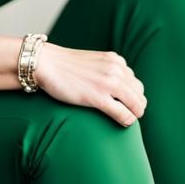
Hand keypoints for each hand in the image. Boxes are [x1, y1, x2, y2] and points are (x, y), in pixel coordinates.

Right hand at [32, 42, 146, 126]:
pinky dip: (127, 119)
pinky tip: (124, 123)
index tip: (129, 104)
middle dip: (137, 105)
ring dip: (135, 113)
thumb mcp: (93, 61)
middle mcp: (116, 69)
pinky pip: (122, 112)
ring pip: (135, 103)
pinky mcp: (98, 96)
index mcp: (115, 60)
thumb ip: (107, 70)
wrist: (46, 63)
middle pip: (139, 93)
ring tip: (129, 119)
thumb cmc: (65, 65)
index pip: (135, 81)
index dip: (134, 95)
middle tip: (131, 114)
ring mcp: (108, 83)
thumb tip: (117, 86)